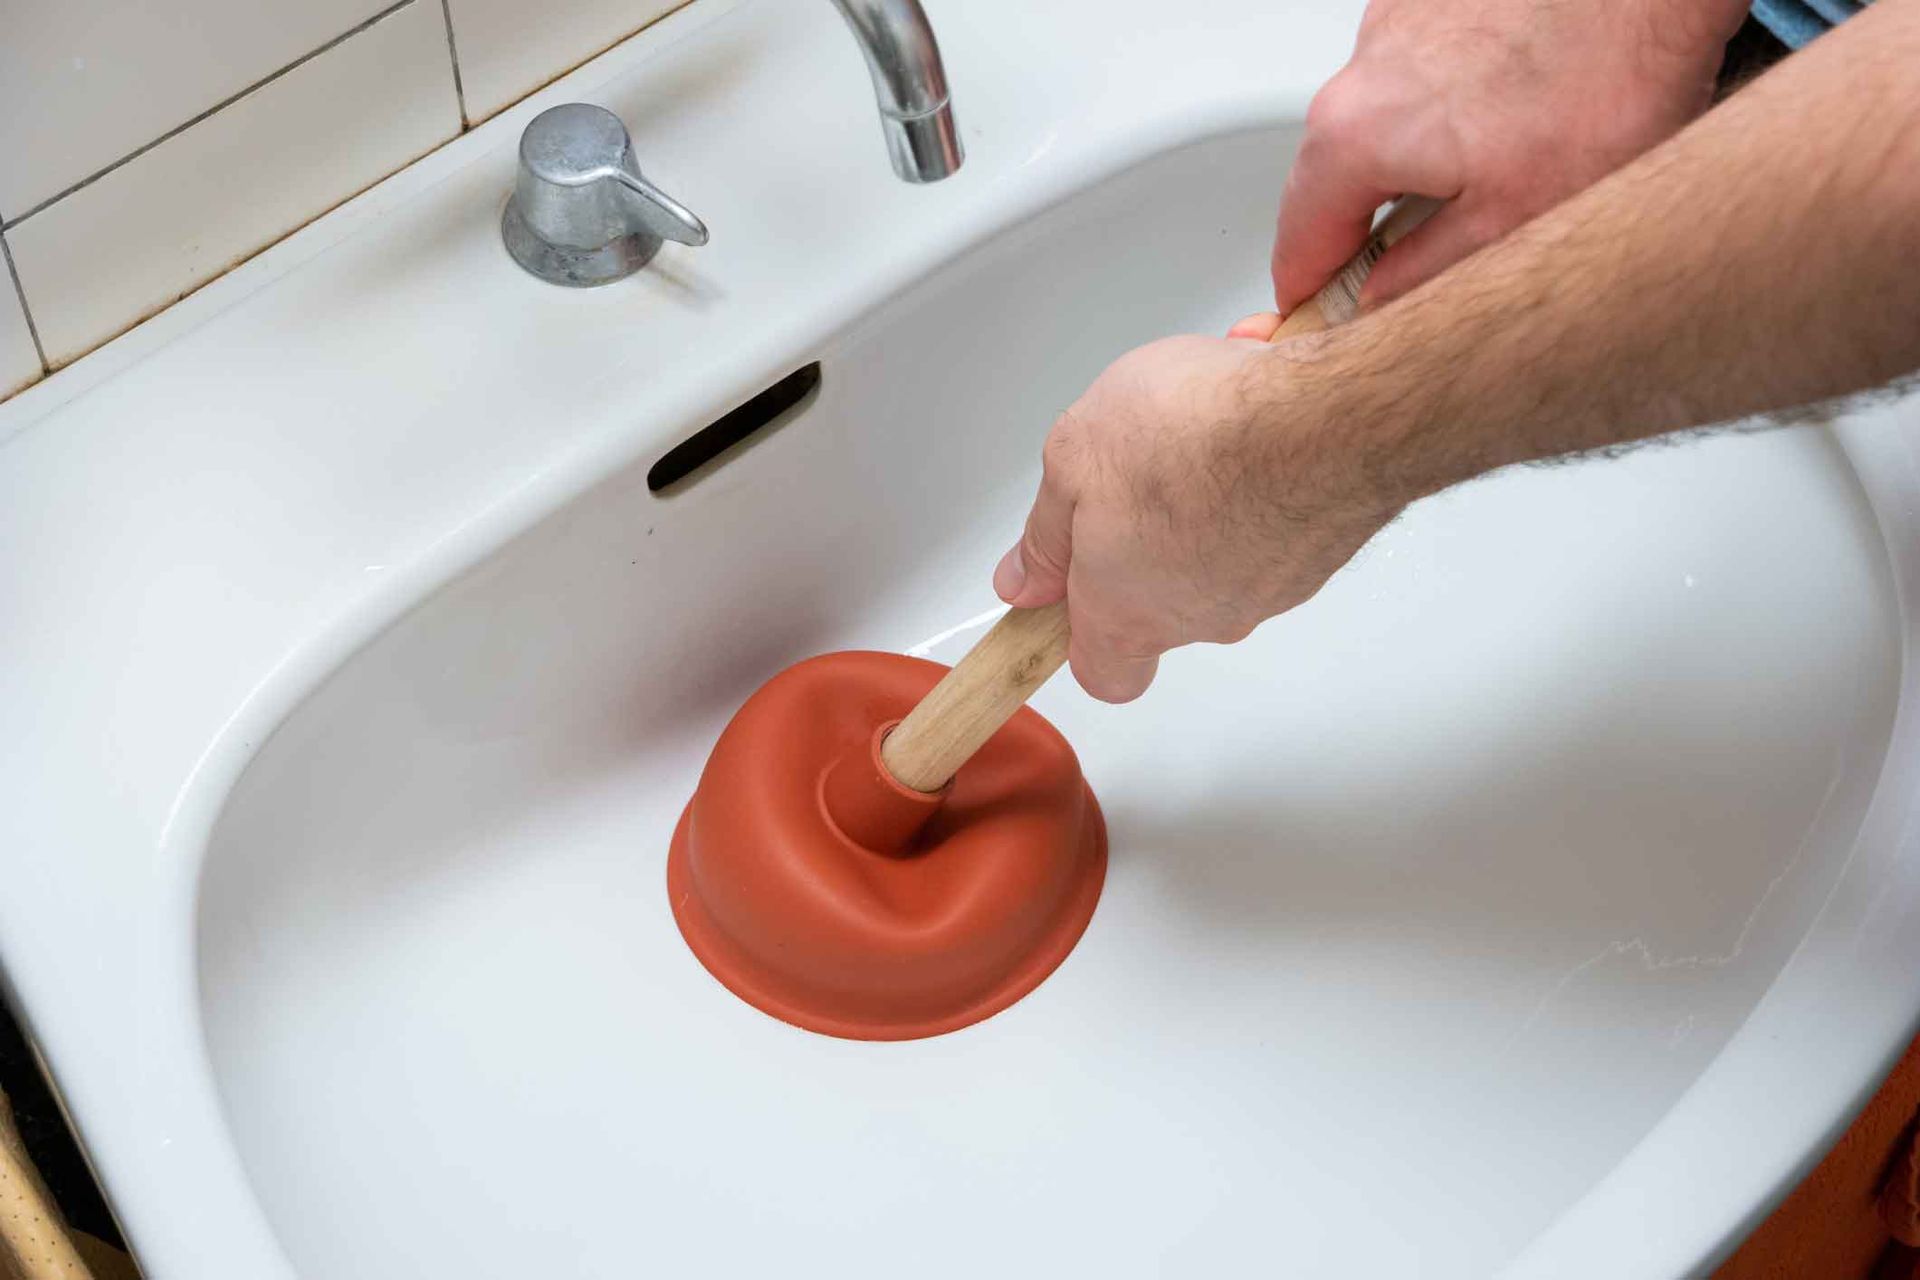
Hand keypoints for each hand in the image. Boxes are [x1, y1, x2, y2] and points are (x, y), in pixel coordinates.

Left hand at [992, 330, 1400, 702]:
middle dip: (1144, 539)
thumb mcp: (1074, 461)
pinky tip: (1251, 426)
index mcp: (1129, 613)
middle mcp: (1202, 618)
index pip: (1104, 675)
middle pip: (1161, 601)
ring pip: (1220, 555)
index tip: (1065, 590)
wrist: (1324, 417)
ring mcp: (1268, 590)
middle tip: (1133, 472)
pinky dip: (1258, 480)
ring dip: (1203, 499)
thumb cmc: (1197, 435)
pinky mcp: (1320, 552)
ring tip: (1199, 429)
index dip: (1082, 639)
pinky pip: (1273, 520)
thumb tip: (1024, 580)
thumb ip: (1044, 533)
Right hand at [1273, 0, 1745, 312]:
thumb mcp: (1513, 222)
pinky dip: (1458, 105)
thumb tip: (1382, 302)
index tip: (1324, 327)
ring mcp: (1399, 20)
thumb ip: (1425, 275)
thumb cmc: (1607, 74)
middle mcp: (1361, 68)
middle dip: (1376, 232)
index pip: (1297, 244)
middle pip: (1336, 182)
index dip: (1310, 299)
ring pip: (1385, 125)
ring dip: (1423, 162)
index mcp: (1355, 135)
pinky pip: (1426, 75)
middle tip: (1438, 267)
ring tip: (1509, 170)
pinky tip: (1523, 112)